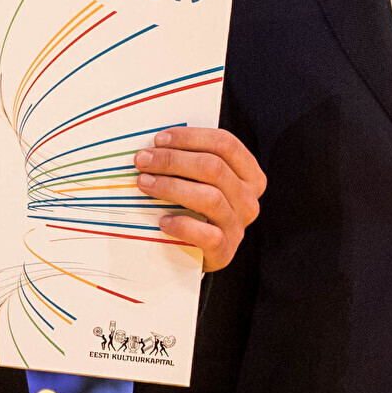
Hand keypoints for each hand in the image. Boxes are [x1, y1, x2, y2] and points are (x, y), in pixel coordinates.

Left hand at [137, 126, 265, 272]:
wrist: (197, 254)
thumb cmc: (195, 209)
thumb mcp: (200, 181)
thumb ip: (190, 160)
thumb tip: (155, 143)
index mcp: (249, 175)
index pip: (225, 144)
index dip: (190, 137)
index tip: (159, 139)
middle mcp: (248, 200)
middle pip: (214, 167)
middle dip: (172, 160)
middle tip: (143, 160)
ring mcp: (238, 226)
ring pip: (210, 197)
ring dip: (171, 186)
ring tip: (144, 183)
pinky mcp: (225, 251)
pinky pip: (207, 235)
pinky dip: (182, 225)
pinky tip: (162, 220)